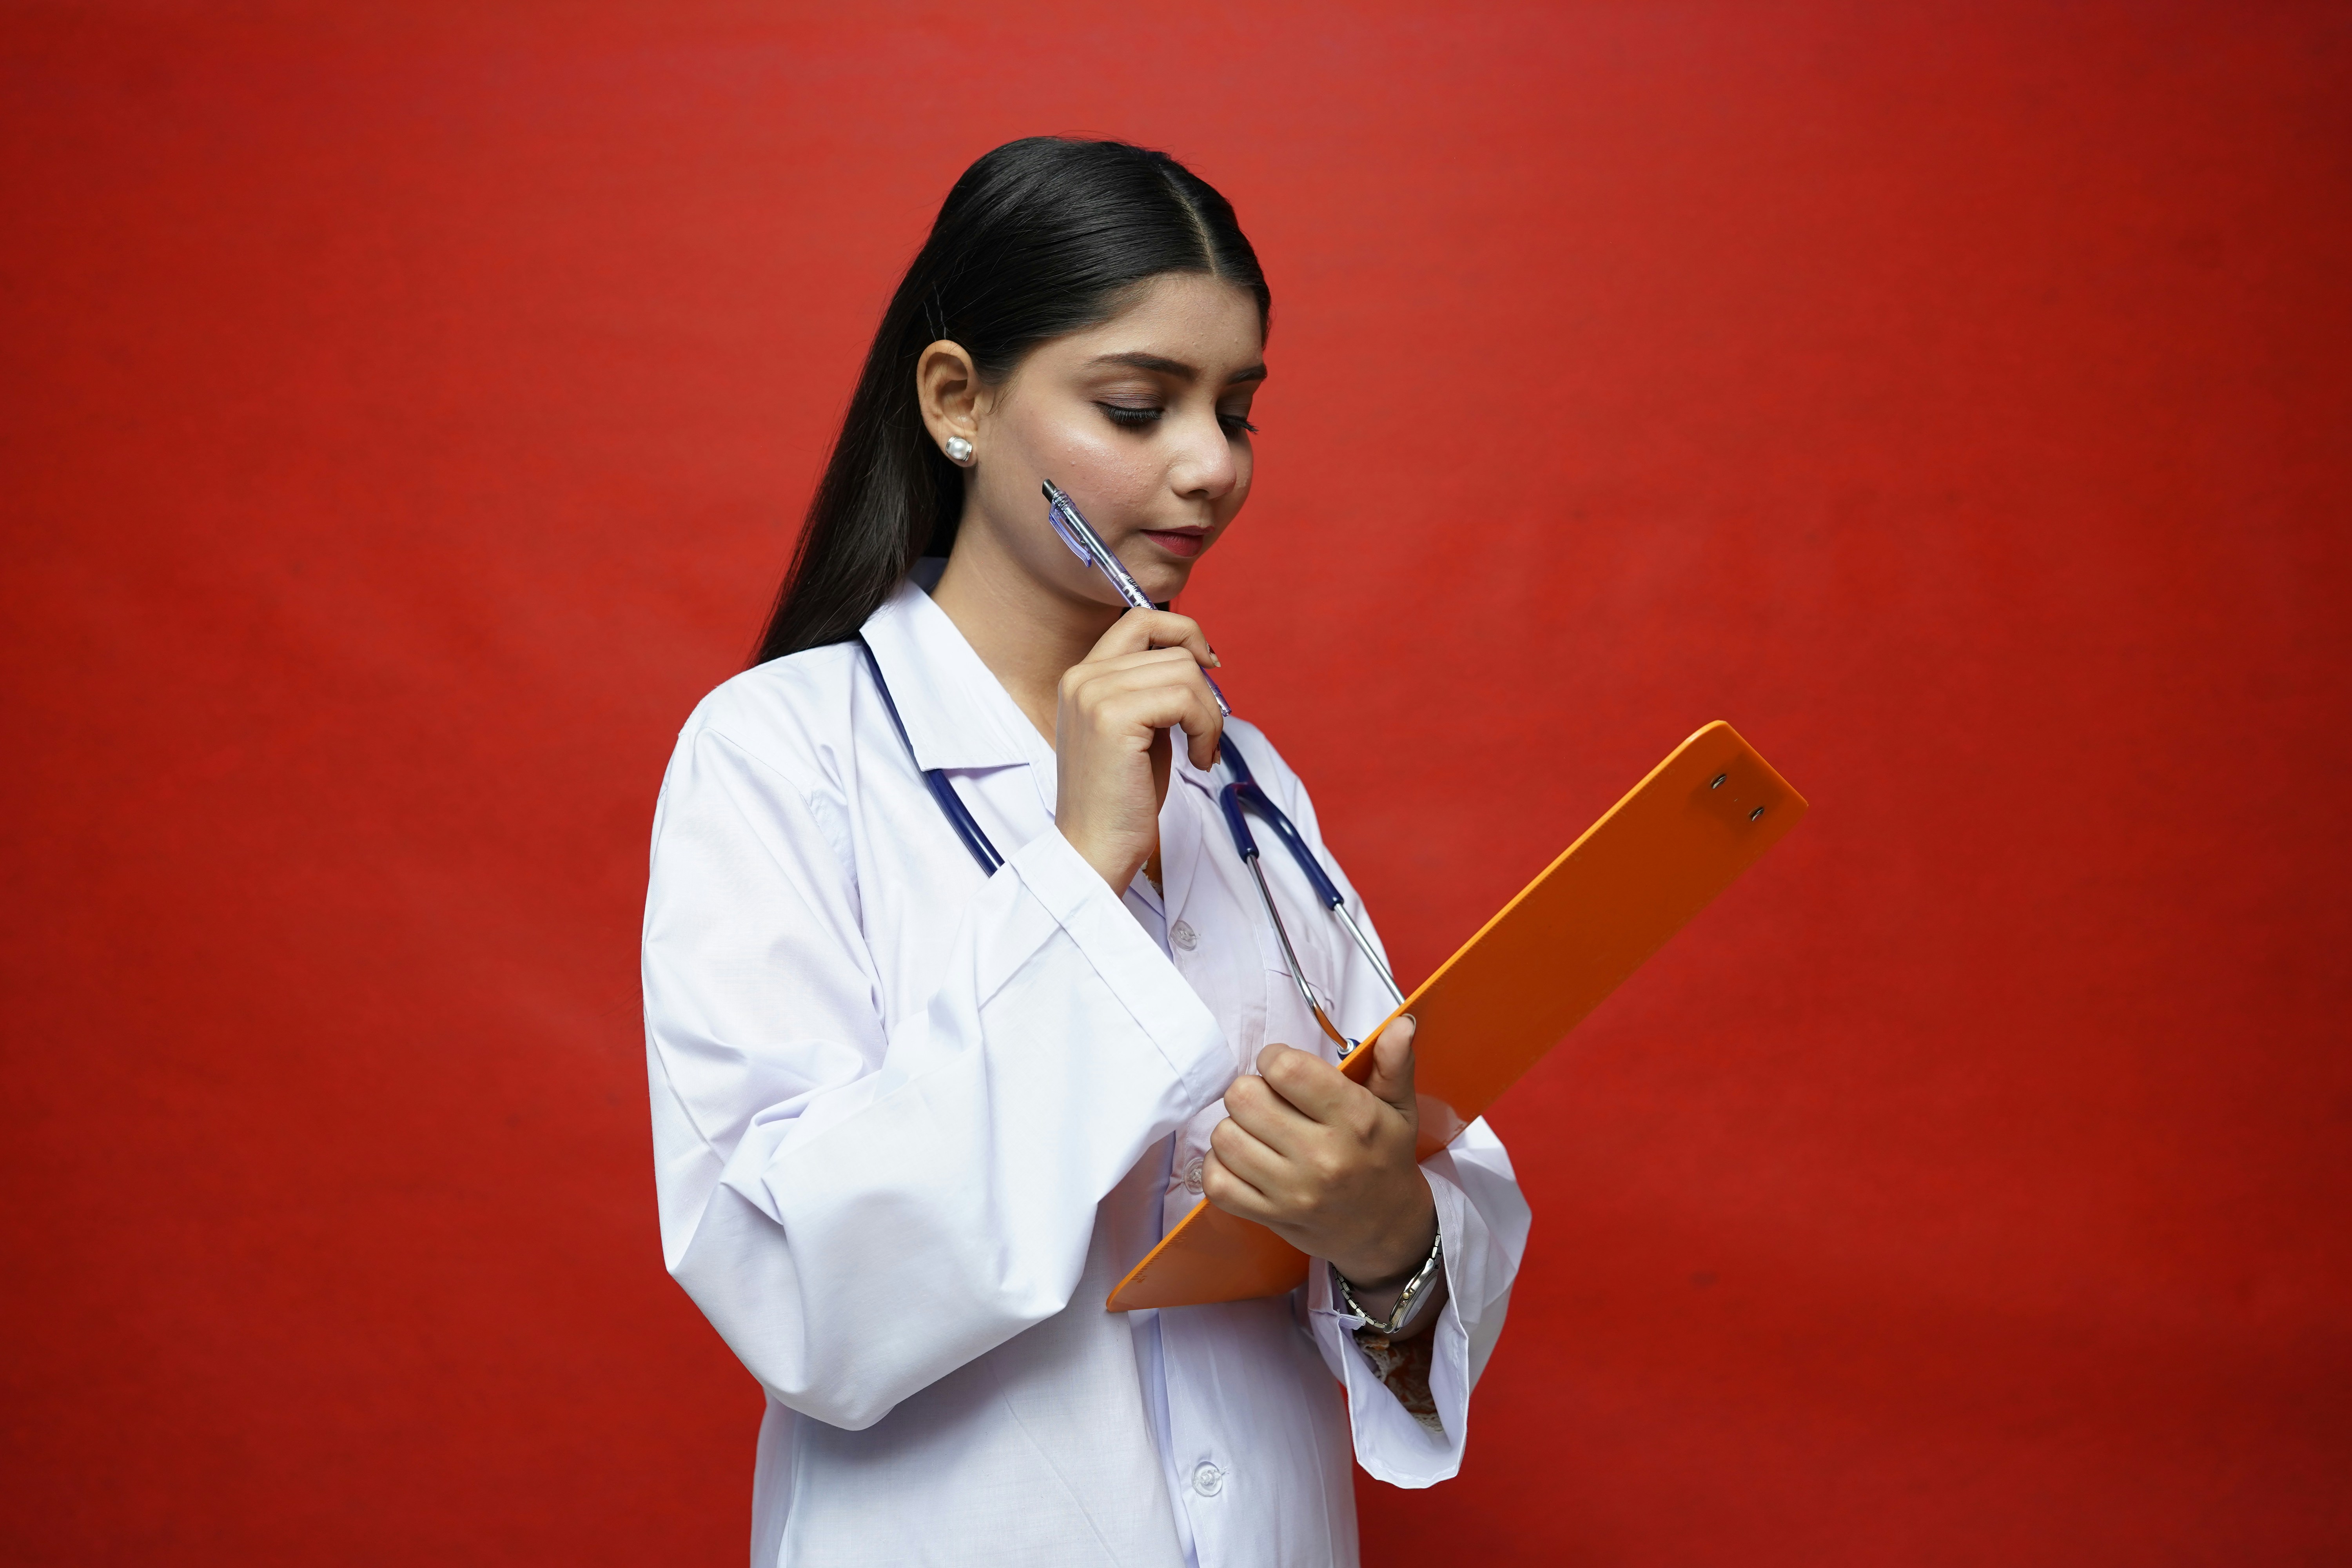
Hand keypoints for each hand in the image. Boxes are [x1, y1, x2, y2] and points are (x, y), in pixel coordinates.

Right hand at [1054, 608, 1222, 889]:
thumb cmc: (1121, 797)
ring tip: (1201, 751)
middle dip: (1205, 692)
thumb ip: (1153, 689)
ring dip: (1209, 715)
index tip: (1208, 664)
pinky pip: (1185, 699)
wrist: (1094, 847)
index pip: (1139, 619)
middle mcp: (1082, 676)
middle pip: (1171, 648)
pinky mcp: (1113, 717)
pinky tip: (1197, 759)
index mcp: (1083, 676)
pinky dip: (1206, 729)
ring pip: (1185, 672)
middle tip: (1207, 734)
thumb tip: (1198, 658)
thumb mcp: (1136, 728)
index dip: (1183, 632)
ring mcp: (1094, 694)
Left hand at [1202, 1015, 1437, 1315]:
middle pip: (1244, 1097)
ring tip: (1258, 1131)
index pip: (1285, 1068)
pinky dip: (1220, 1167)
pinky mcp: (1271, 1218)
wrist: (1386, 1229)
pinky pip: (1217, 1183)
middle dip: (1251, 1091)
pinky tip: (1243, 1159)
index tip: (1283, 1070)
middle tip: (1269, 1101)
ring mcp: (1293, 1192)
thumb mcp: (1399, 1109)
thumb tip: (1402, 1023)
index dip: (1273, 1059)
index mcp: (1354, 1119)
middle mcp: (1322, 1157)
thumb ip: (1394, 1064)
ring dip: (1235, 1127)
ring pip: (1225, 1137)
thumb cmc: (1385, 1158)